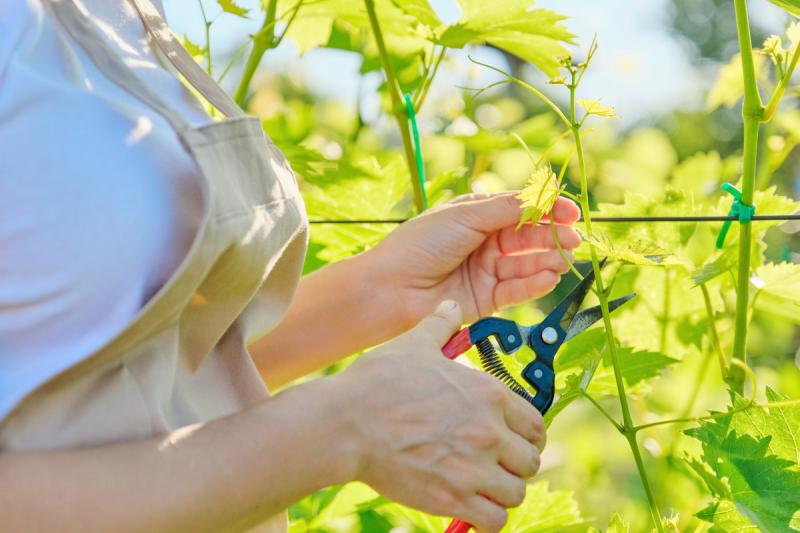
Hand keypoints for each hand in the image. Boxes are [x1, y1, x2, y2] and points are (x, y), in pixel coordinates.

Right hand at [339, 301, 545, 532]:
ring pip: (516, 493)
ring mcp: (474, 469)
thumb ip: (441, 325)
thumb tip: (451, 307)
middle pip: (530, 461)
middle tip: (495, 465)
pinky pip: (495, 522)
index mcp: (489, 394)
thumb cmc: (378, 382)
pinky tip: (472, 510)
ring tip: (483, 487)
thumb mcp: (414, 345)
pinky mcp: (454, 499)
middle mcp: (490, 432)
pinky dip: (487, 520)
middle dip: (515, 464)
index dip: (527, 435)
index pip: (535, 425)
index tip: (513, 440)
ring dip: (502, 492)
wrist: (345, 423)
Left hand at [366, 193, 580, 326]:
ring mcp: (485, 271)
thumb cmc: (420, 244)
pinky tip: (549, 278)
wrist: (391, 288)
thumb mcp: (465, 216)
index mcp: (476, 216)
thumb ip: (507, 209)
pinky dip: (535, 284)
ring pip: (526, 264)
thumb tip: (545, 195)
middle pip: (528, 238)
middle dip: (553, 237)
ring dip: (548, 261)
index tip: (572, 211)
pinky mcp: (485, 299)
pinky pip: (517, 291)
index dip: (547, 209)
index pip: (520, 209)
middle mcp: (484, 242)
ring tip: (564, 260)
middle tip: (574, 239)